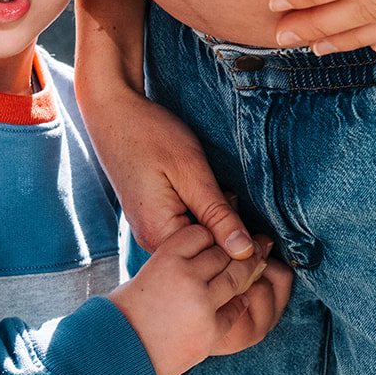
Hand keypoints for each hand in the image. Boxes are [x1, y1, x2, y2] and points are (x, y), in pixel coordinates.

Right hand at [82, 82, 257, 259]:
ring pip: (197, 243)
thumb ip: (218, 214)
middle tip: (236, 201)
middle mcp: (151, 240)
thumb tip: (245, 251)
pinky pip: (186, 229)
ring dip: (217, 224)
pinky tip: (208, 196)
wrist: (113, 113)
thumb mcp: (191, 171)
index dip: (243, 248)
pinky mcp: (152, 220)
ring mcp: (149, 231)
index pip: (213, 260)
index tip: (262, 233)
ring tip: (222, 194)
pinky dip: (204, 217)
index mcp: (160, 234)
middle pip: (204, 255)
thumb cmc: (150, 135)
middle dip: (231, 236)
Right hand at [108, 224, 288, 374]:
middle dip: (233, 252)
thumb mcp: (148, 271)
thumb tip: (211, 244)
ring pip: (235, 277)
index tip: (215, 239)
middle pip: (221, 253)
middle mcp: (186, 275)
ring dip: (245, 272)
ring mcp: (201, 303)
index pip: (200, 233)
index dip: (209, 236)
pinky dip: (239, 301)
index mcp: (166, 257)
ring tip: (253, 268)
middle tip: (249, 247)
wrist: (123, 350)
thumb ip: (177, 258)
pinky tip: (239, 297)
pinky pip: (236, 307)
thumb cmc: (130, 309)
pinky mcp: (211, 329)